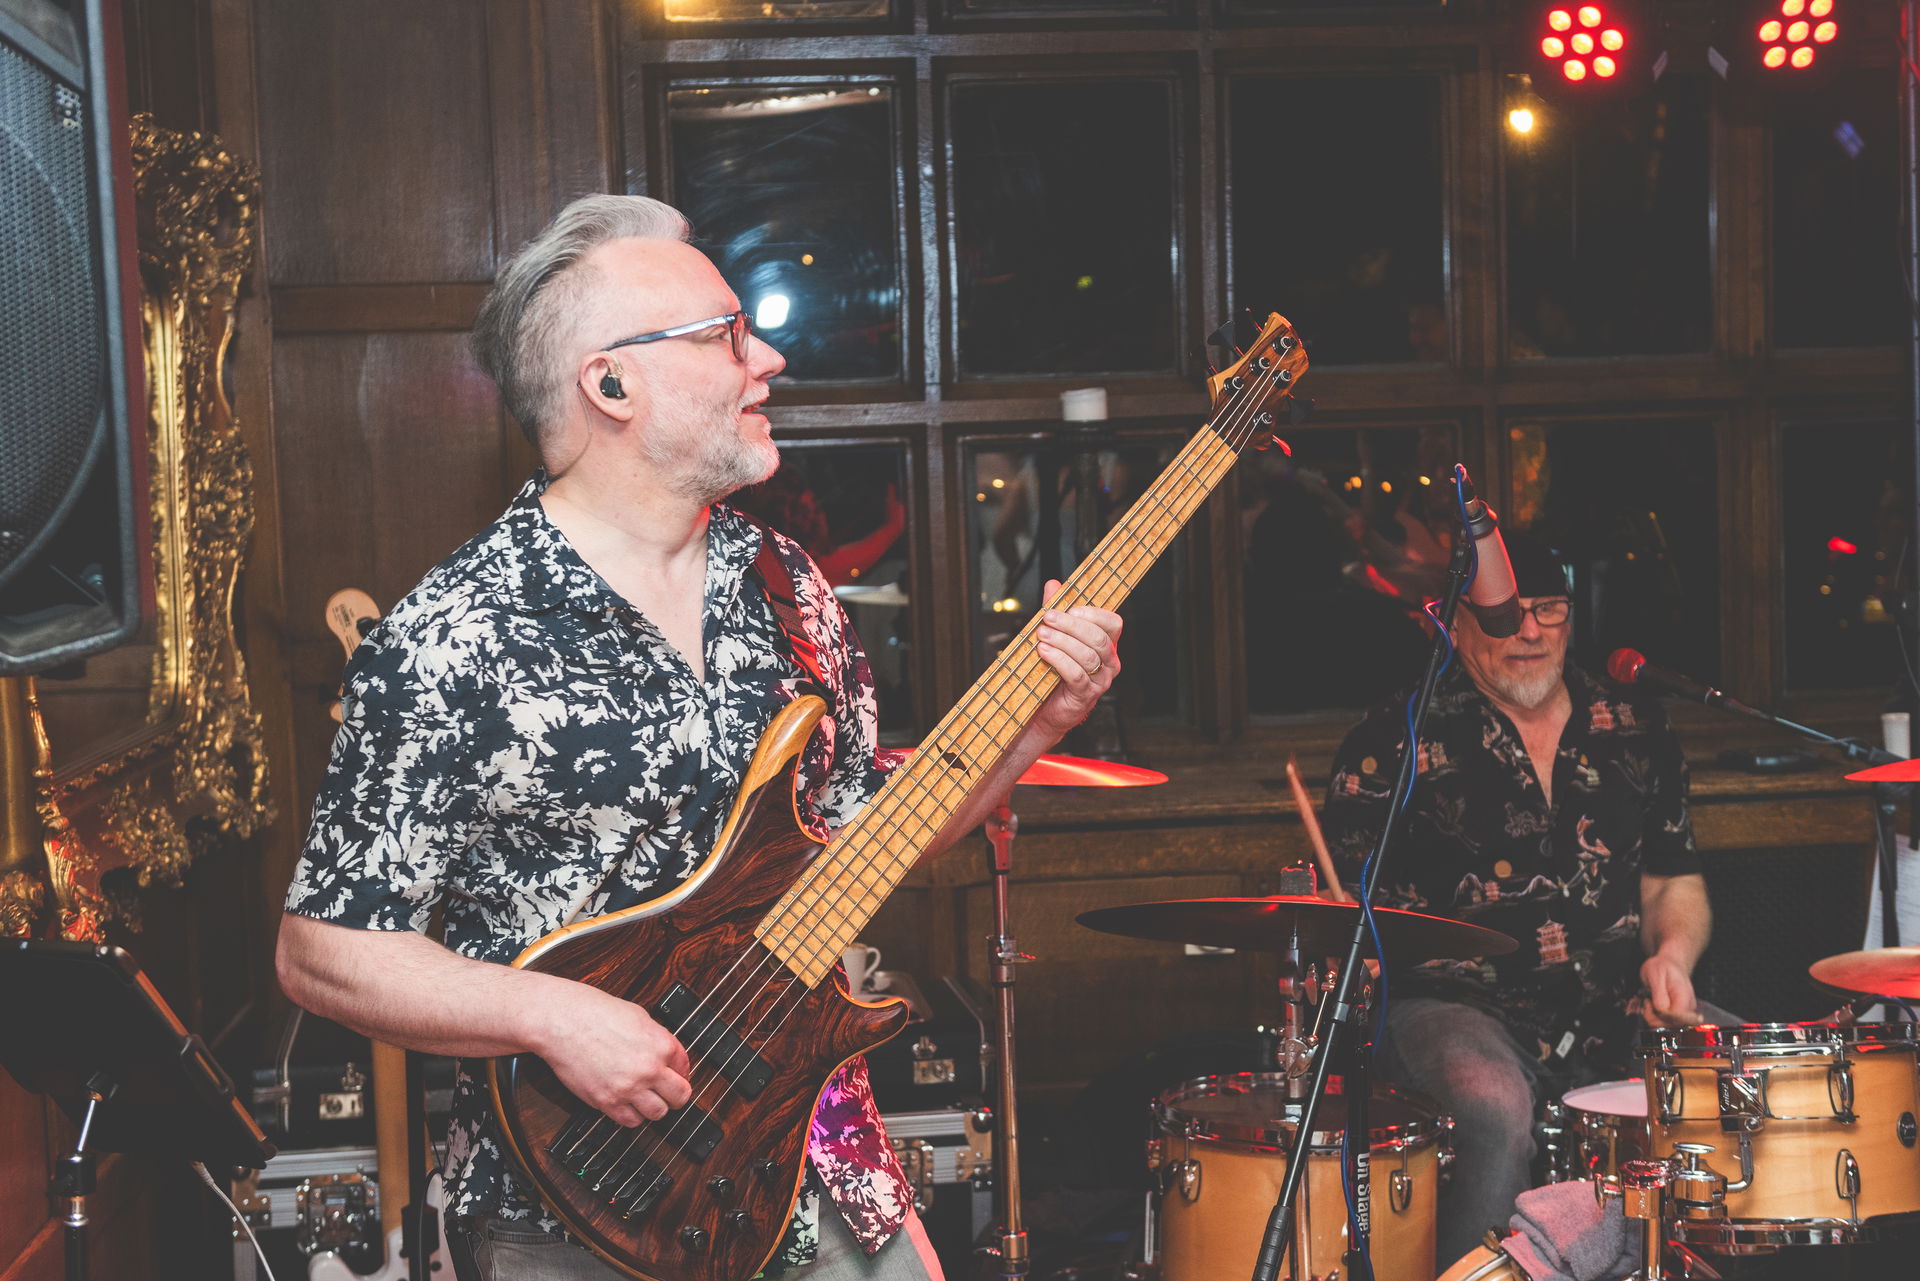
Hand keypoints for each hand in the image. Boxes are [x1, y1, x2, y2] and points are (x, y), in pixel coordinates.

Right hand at [535, 982, 692, 1126]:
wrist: (562, 1021)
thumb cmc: (594, 1013)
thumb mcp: (639, 1016)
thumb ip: (657, 1038)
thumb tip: (667, 1055)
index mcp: (661, 1044)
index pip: (686, 1068)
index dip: (680, 1072)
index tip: (675, 1074)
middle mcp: (648, 1069)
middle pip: (680, 1097)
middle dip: (676, 1095)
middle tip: (667, 1092)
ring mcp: (628, 1088)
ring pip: (658, 1114)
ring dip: (654, 1107)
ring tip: (646, 1098)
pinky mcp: (607, 1101)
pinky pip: (630, 1121)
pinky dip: (631, 1115)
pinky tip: (626, 1103)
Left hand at [1032, 579, 1123, 737]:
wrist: (1044, 708)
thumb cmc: (1053, 670)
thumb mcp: (1055, 636)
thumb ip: (1057, 610)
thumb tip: (1053, 584)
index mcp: (1107, 645)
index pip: (1113, 623)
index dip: (1093, 613)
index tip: (1070, 608)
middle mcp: (1109, 662)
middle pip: (1098, 638)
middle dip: (1071, 625)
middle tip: (1048, 618)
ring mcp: (1100, 680)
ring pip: (1088, 655)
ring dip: (1062, 642)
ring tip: (1042, 635)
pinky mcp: (1086, 695)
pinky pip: (1077, 675)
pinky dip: (1059, 660)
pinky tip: (1044, 652)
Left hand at [1639, 952, 1701, 1026]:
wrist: (1670, 964)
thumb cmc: (1662, 967)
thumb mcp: (1655, 974)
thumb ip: (1659, 994)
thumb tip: (1661, 1010)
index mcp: (1684, 997)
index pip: (1676, 1018)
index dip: (1660, 1016)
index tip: (1648, 1004)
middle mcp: (1688, 1007)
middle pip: (1672, 1025)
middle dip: (1654, 1019)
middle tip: (1645, 1003)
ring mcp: (1685, 1012)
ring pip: (1669, 1026)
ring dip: (1654, 1019)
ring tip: (1648, 1004)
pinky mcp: (1679, 1014)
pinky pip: (1668, 1023)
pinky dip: (1656, 1018)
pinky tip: (1651, 1008)